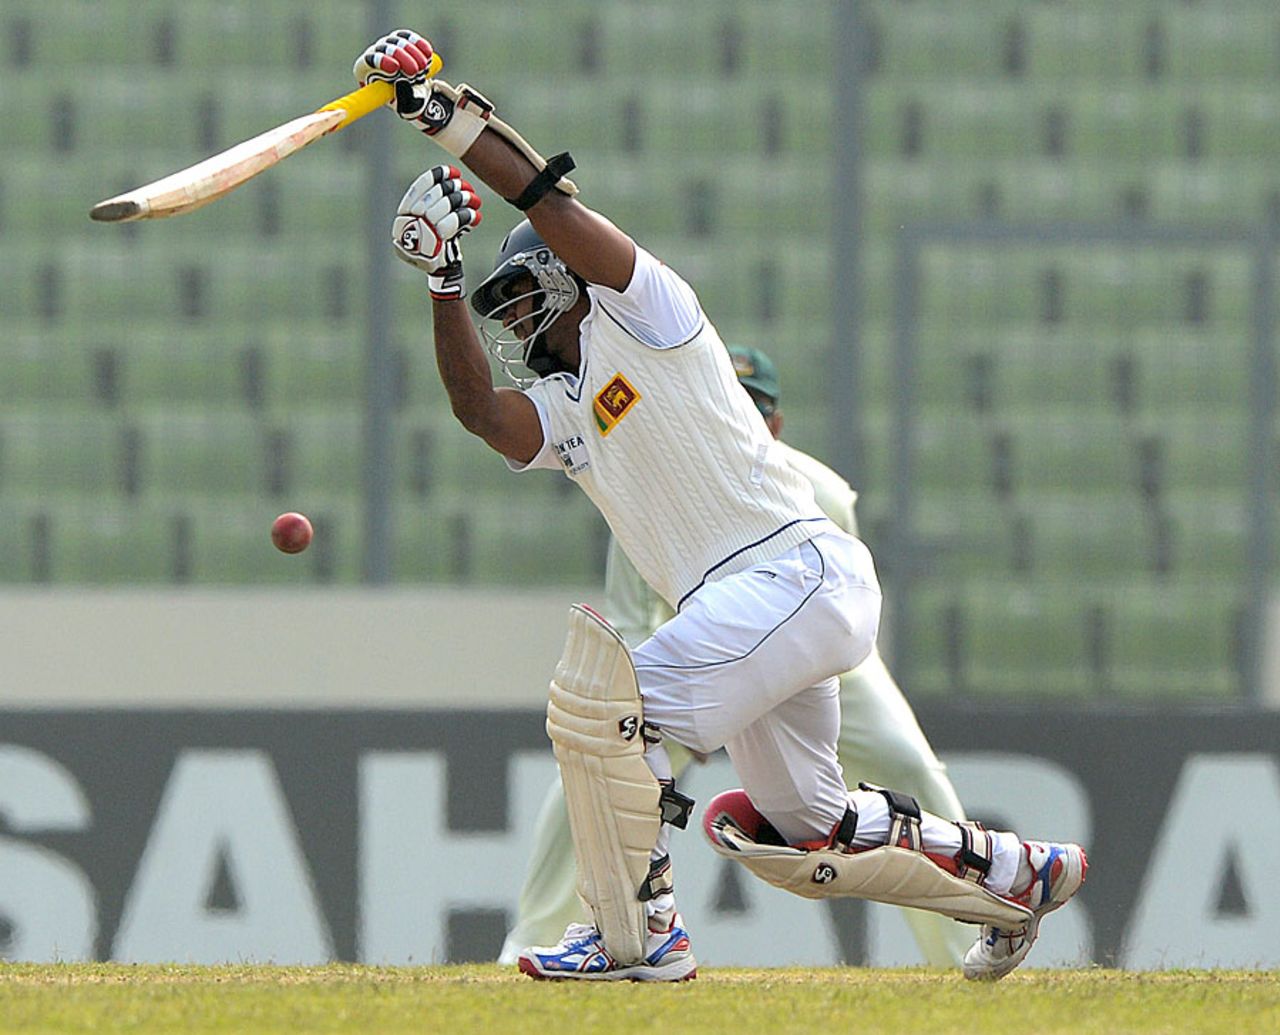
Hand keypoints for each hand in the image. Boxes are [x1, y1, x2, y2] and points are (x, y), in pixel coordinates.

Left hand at [353, 30, 435, 120]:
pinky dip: (418, 44)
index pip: (368, 61)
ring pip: (397, 41)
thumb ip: (402, 97)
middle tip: (415, 71)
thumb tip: (400, 82)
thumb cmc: (407, 102)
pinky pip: (407, 37)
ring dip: (413, 54)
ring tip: (423, 69)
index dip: (381, 62)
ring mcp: (387, 45)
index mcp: (366, 72)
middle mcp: (374, 54)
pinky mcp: (401, 39)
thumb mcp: (406, 105)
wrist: (420, 94)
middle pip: (384, 48)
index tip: (396, 68)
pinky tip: (427, 53)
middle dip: (401, 58)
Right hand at [392, 165, 482, 299]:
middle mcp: (408, 227)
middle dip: (450, 189)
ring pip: (442, 210)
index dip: (433, 179)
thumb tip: (455, 179)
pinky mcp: (435, 247)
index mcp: (403, 218)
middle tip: (464, 184)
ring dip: (460, 201)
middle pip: (431, 199)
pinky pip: (452, 225)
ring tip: (473, 198)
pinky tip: (475, 214)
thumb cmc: (439, 245)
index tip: (450, 170)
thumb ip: (436, 205)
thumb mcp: (432, 224)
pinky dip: (465, 217)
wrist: (442, 274)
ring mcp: (420, 237)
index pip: (416, 192)